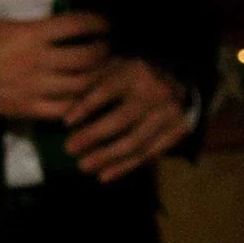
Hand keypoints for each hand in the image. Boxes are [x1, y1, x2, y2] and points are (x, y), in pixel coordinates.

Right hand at [0, 13, 107, 120]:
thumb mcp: (5, 25)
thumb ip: (36, 28)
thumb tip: (66, 30)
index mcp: (29, 35)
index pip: (76, 25)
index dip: (97, 23)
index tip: (104, 25)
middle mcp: (35, 61)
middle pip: (86, 58)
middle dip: (102, 52)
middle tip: (104, 49)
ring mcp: (32, 88)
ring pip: (81, 86)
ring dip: (95, 77)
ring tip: (96, 72)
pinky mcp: (26, 108)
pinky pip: (63, 109)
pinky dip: (76, 103)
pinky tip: (78, 96)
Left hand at [63, 53, 192, 183]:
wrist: (181, 79)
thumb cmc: (135, 75)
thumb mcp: (115, 66)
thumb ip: (93, 79)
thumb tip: (62, 99)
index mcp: (136, 72)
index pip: (106, 91)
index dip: (85, 107)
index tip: (66, 123)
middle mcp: (155, 92)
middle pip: (120, 120)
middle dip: (92, 137)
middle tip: (69, 149)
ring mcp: (169, 114)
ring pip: (134, 142)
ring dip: (106, 157)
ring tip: (83, 166)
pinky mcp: (178, 131)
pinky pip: (149, 154)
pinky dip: (125, 167)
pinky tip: (105, 175)